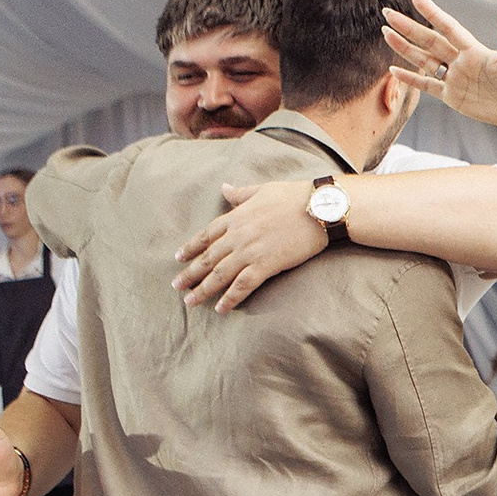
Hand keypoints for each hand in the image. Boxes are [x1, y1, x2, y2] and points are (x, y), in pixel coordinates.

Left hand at [173, 180, 325, 311]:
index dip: (190, 248)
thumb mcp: (263, 190)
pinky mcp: (266, 265)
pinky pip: (243, 285)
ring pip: (220, 274)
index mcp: (236, 217)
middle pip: (207, 258)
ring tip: (191, 301)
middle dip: (190, 274)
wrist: (319, 208)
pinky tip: (221, 308)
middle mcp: (238, 235)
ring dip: (203, 290)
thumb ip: (241, 193)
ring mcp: (250, 251)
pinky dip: (230, 298)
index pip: (205, 235)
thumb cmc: (294, 196)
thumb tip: (224, 187)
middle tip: (177, 286)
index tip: (178, 258)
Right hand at [384, 0, 496, 130]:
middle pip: (429, 41)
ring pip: (424, 60)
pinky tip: (394, 70)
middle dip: (408, 27)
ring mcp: (455, 79)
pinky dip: (411, 79)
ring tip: (386, 33)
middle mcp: (461, 61)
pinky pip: (427, 87)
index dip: (432, 12)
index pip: (448, 27)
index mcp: (474, 50)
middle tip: (388, 13)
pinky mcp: (453, 98)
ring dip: (405, 48)